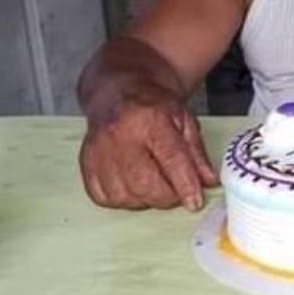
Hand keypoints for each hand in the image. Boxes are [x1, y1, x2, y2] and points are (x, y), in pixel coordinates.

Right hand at [79, 87, 218, 211]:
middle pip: (144, 183)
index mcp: (151, 119)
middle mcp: (120, 134)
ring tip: (154, 183)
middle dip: (166, 197)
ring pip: (124, 195)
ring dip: (144, 199)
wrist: (119, 92)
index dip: (185, 185)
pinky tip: (132, 185)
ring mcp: (98, 149)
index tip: (195, 202)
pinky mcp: (85, 162)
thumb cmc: (154, 107)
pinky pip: (103, 197)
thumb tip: (208, 182)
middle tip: (176, 192)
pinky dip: (122, 199)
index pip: (170, 158)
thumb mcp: (185, 120)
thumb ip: (197, 153)